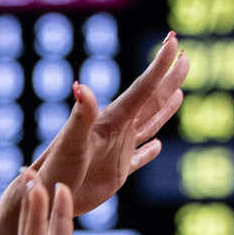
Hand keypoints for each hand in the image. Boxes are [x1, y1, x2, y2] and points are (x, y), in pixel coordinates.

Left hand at [28, 34, 189, 214]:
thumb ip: (81, 115)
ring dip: (165, 108)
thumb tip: (81, 86)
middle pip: (151, 100)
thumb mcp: (71, 141)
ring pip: (149, 124)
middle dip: (169, 79)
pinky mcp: (116, 172)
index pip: (142, 89)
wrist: (46, 192)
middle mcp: (117, 130)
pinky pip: (138, 158)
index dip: (159, 66)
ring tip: (179, 92)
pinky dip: (149, 152)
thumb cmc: (56, 167)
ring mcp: (118, 150)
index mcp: (112, 120)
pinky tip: (156, 146)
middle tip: (187, 56)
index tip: (174, 42)